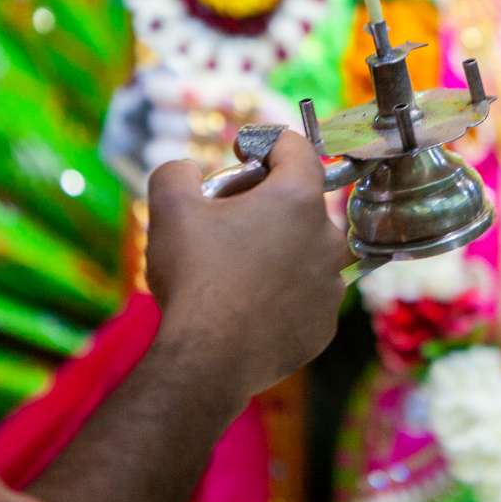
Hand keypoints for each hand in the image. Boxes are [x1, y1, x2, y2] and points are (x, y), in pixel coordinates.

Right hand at [144, 130, 346, 400]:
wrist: (208, 360)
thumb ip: (176, 172)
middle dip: (263, 200)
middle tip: (223, 219)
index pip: (295, 147)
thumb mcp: (170, 208)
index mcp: (298, 199)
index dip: (263, 142)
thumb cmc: (194, 275)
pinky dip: (281, 293)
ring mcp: (330, 286)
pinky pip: (304, 295)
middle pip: (299, 200)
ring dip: (276, 248)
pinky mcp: (324, 325)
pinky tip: (247, 304)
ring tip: (233, 266)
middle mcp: (327, 238)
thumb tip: (186, 171)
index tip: (238, 153)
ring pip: (304, 250)